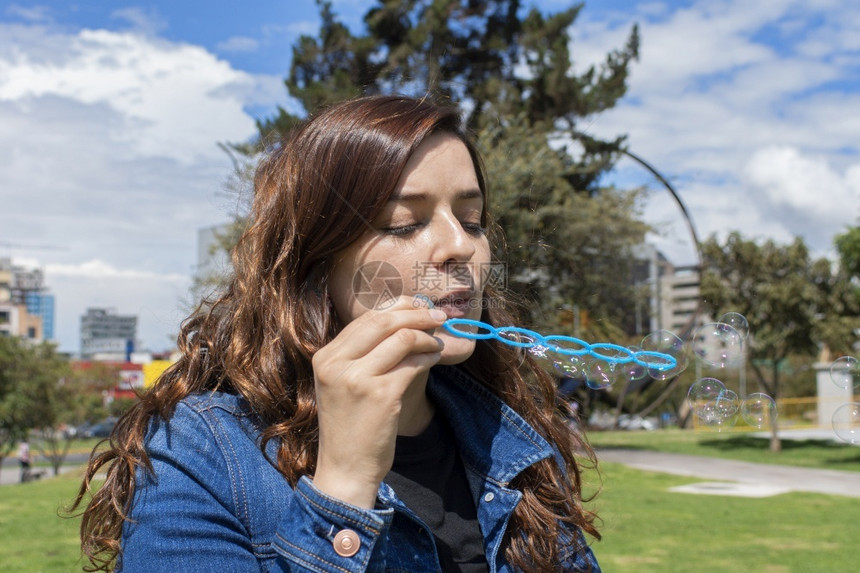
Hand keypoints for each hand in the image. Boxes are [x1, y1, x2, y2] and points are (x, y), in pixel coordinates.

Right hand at [311, 297, 446, 507]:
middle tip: (439, 317)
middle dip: (417, 314)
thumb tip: (403, 316)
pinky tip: (434, 360)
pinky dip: (429, 357)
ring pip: (402, 338)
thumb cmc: (351, 424)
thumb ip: (363, 353)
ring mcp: (357, 379)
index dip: (398, 308)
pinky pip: (414, 363)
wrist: (346, 468)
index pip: (366, 318)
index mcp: (325, 357)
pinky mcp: (381, 395)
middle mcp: (336, 363)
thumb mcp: (344, 383)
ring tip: (438, 344)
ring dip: (427, 337)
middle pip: (384, 320)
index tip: (419, 307)